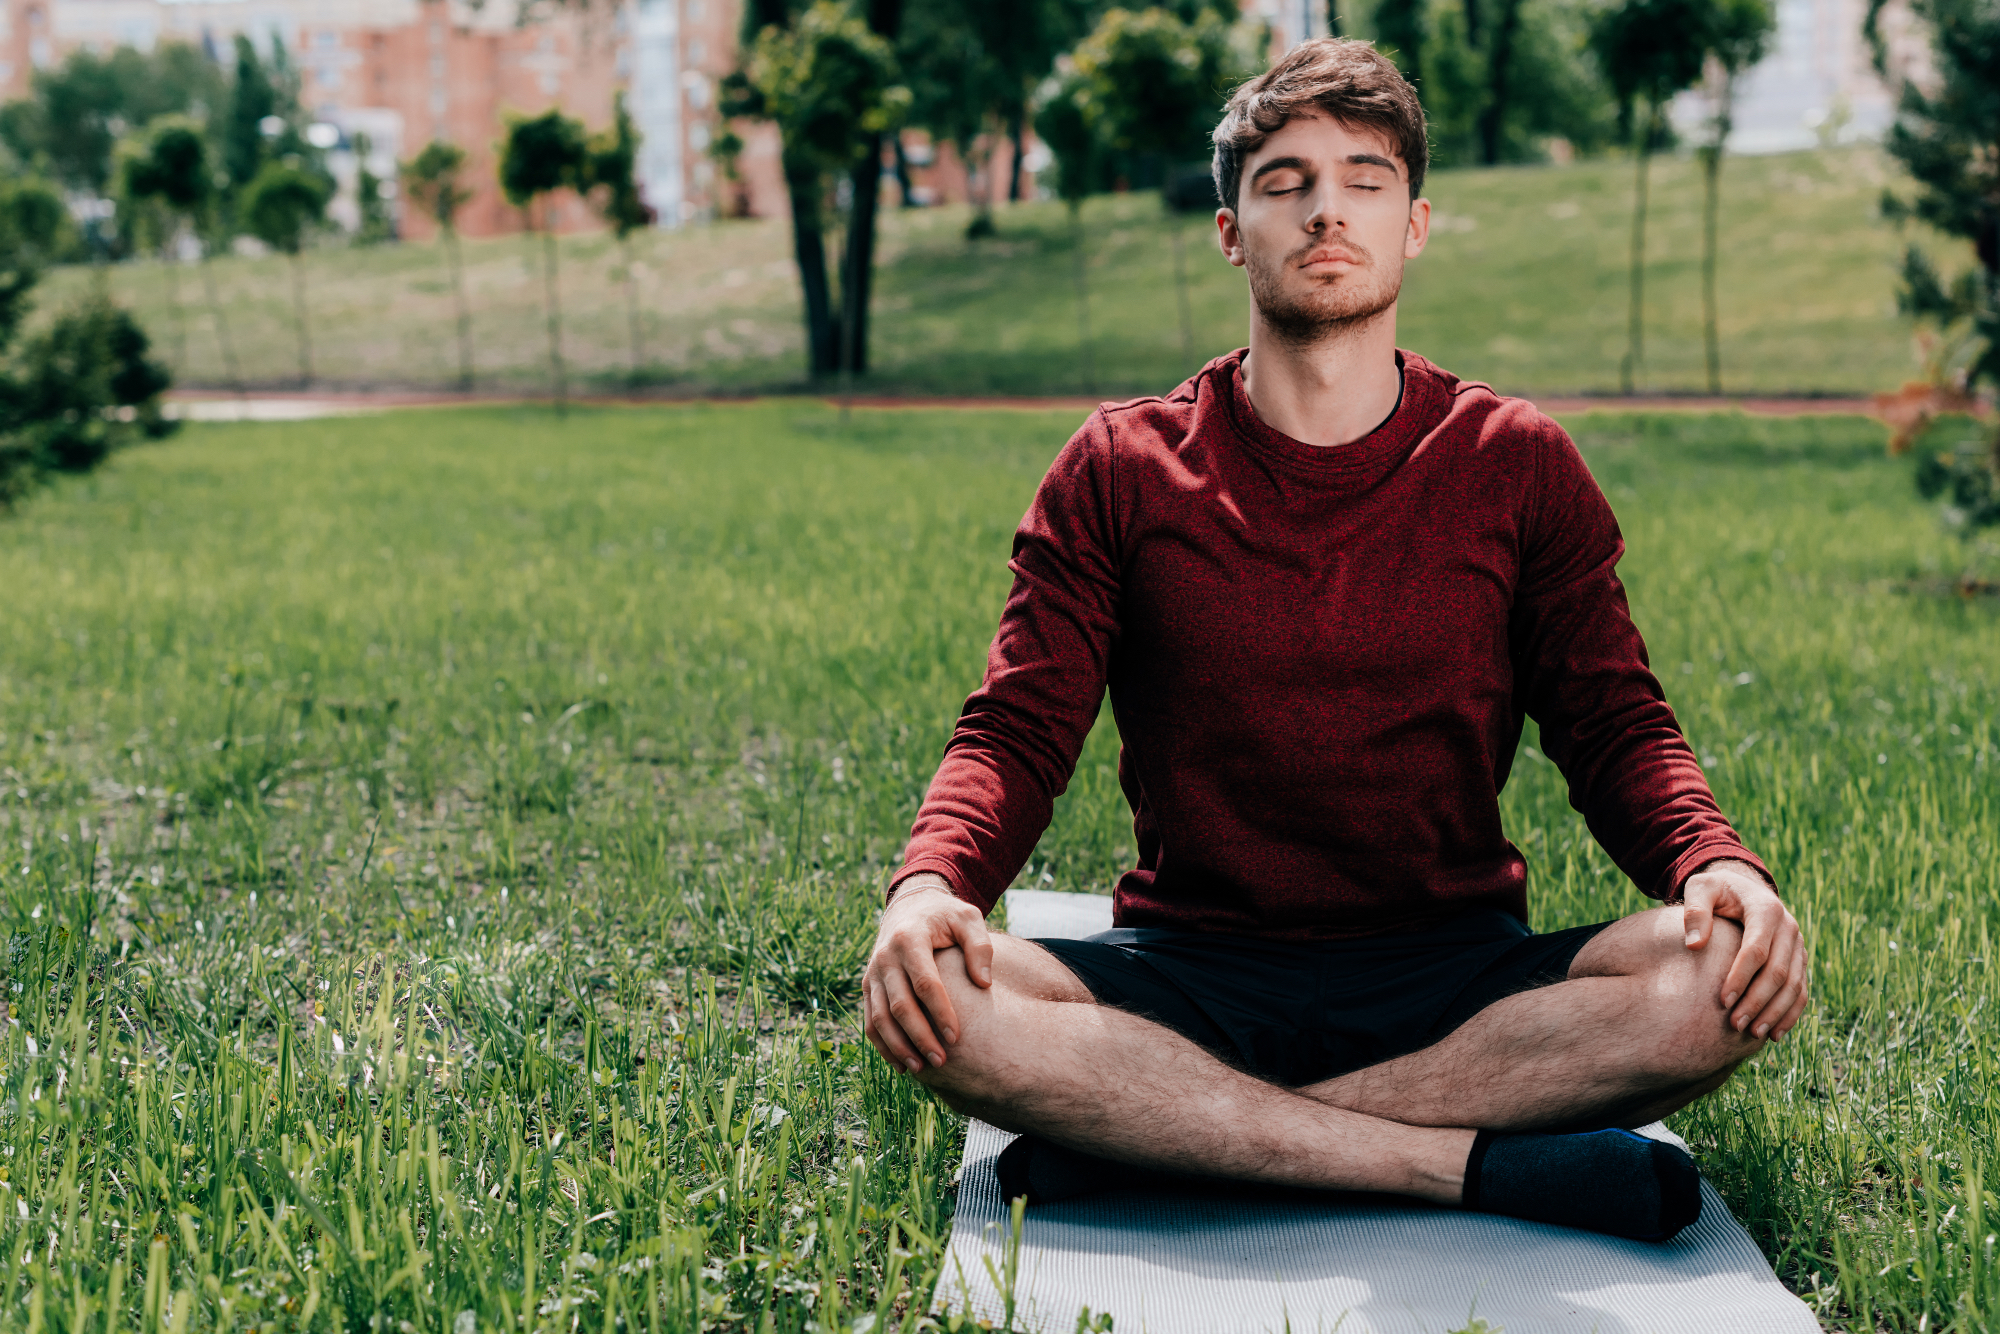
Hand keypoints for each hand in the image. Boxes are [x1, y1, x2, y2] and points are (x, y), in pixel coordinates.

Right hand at [862, 874, 992, 1073]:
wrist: (910, 907)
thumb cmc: (945, 916)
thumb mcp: (967, 918)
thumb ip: (979, 946)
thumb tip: (983, 983)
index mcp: (910, 939)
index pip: (925, 983)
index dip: (940, 1012)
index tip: (957, 1037)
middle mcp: (885, 957)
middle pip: (899, 1005)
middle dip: (920, 1037)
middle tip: (942, 1061)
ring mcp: (873, 973)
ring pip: (879, 1017)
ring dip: (898, 1047)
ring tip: (922, 1069)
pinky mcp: (868, 986)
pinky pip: (870, 1020)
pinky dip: (883, 1045)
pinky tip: (902, 1064)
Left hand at [1680, 860, 1807, 1040]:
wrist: (1743, 887)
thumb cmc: (1716, 890)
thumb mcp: (1700, 888)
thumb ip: (1695, 911)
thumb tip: (1694, 945)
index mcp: (1766, 909)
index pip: (1756, 950)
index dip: (1741, 977)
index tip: (1722, 1001)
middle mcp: (1789, 928)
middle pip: (1778, 972)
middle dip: (1757, 1001)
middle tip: (1734, 1025)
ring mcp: (1798, 945)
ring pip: (1794, 985)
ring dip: (1775, 1013)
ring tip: (1753, 1034)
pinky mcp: (1799, 960)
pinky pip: (1801, 990)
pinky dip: (1790, 1013)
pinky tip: (1774, 1034)